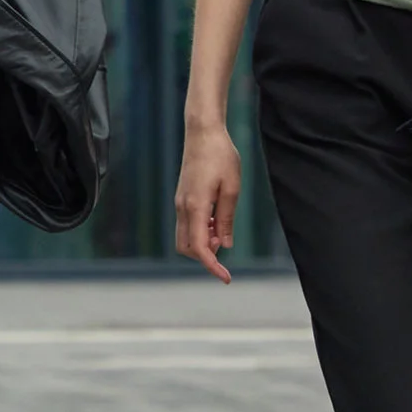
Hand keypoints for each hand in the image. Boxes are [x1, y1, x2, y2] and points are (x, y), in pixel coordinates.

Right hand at [173, 118, 242, 283]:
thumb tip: (225, 244)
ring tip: (222, 231)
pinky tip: (216, 221)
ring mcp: (180, 203)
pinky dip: (201, 231)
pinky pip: (187, 224)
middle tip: (225, 244)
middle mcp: (182, 207)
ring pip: (185, 237)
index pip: (200, 248)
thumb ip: (226, 219)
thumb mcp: (231, 189)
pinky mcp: (182, 198)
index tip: (226, 278)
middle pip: (186, 247)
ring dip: (203, 243)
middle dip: (205, 256)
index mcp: (194, 207)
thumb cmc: (221, 157)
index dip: (212, 266)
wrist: (203, 133)